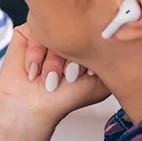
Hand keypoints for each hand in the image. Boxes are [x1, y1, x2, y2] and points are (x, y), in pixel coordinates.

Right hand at [0, 25, 109, 140]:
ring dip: (51, 62)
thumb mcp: (99, 82)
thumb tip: (115, 37)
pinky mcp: (26, 32)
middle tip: (67, 78)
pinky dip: (35, 55)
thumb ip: (111, 61)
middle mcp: (69, 37)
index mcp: (88, 45)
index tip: (84, 76)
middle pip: (76, 33)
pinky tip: (33, 73)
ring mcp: (48, 34)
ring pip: (54, 35)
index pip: (95, 36)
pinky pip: (34, 32)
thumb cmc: (64, 99)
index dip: (89, 56)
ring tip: (48, 80)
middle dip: (69, 60)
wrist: (32, 108)